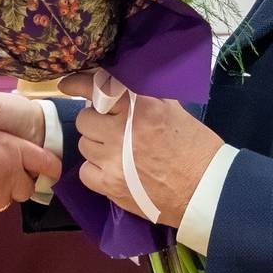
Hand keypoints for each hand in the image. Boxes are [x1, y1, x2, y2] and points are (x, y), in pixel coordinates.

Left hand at [57, 72, 222, 227]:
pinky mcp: (109, 185)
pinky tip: (113, 171)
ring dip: (96, 146)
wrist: (205, 189)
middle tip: (112, 129)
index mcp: (140, 108)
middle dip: (96, 122)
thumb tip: (117, 84)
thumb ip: (144, 95)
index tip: (67, 84)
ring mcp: (113, 160)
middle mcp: (122, 131)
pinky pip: (85, 171)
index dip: (77, 84)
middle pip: (85, 119)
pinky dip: (95, 170)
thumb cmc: (195, 147)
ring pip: (84, 144)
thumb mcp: (173, 109)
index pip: (97, 88)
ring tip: (117, 152)